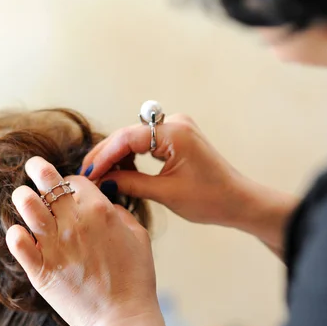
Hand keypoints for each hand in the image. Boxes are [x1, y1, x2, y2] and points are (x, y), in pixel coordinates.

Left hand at [6, 157, 168, 325]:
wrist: (122, 318)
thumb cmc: (135, 277)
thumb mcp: (138, 236)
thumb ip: (120, 213)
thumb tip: (105, 202)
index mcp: (100, 210)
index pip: (74, 180)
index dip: (69, 182)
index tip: (67, 189)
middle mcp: (74, 222)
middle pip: (47, 183)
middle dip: (38, 169)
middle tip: (33, 166)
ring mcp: (54, 245)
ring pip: (27, 206)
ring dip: (23, 198)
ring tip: (23, 198)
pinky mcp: (40, 269)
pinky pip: (17, 243)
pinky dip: (15, 235)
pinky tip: (18, 234)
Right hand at [81, 114, 297, 256]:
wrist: (239, 202)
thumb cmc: (211, 199)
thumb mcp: (165, 193)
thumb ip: (130, 183)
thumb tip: (102, 181)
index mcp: (176, 133)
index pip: (127, 138)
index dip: (104, 156)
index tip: (88, 174)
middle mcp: (175, 123)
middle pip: (128, 134)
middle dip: (106, 155)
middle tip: (87, 175)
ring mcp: (176, 128)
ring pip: (134, 138)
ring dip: (116, 156)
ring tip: (99, 175)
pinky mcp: (176, 138)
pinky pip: (145, 142)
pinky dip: (130, 156)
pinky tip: (119, 170)